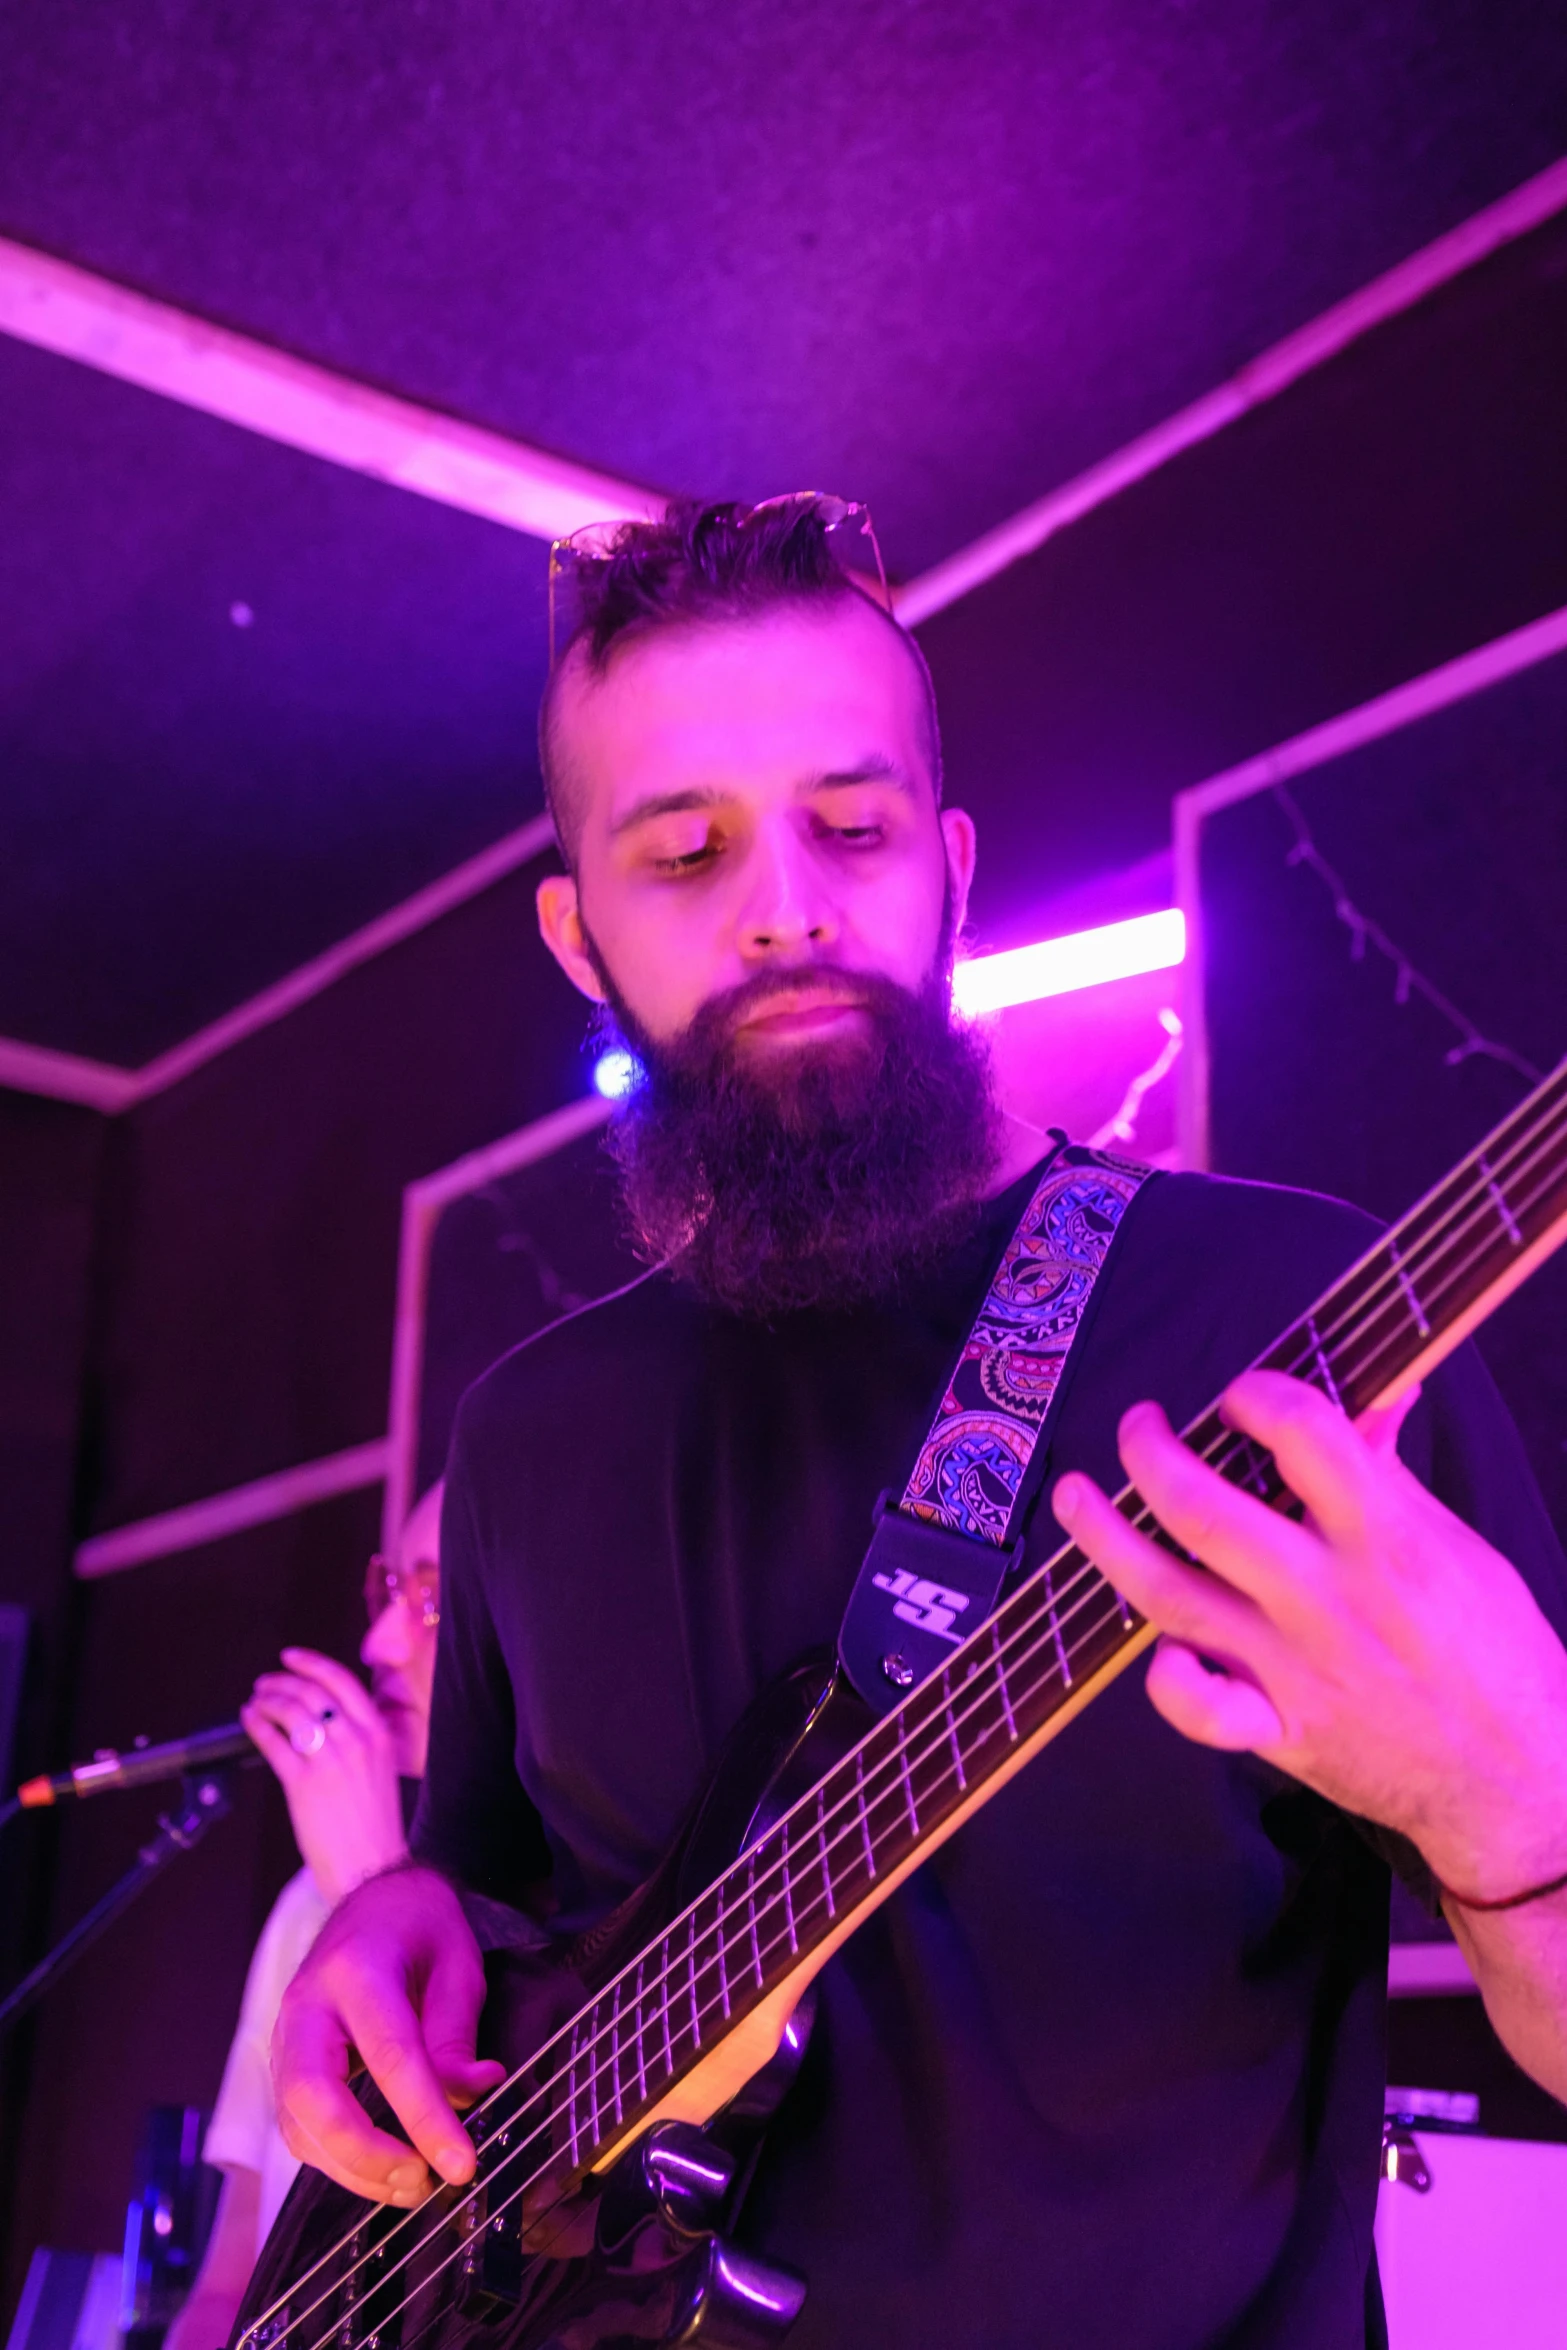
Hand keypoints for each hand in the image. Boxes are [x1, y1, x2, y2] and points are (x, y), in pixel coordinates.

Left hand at [242, 1649, 407, 1905]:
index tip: (292, 1657)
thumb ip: (359, 1741)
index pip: (343, 1682)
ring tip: (256, 1702)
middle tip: (264, 1683)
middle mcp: (357, 1739)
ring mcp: (330, 1760)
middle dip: (283, 1682)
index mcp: (380, 1733)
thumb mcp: (380, 1771)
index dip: (312, 1663)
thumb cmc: (375, 1827)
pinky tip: (250, 1721)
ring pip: (292, 1711)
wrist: (373, 1869)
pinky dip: (258, 1726)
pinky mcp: (303, 1783)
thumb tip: (322, 1721)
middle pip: (313, 1692)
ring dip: (268, 1700)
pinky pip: (274, 1742)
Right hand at [272, 1864, 505, 2202]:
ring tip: (412, 2185)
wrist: (370, 1899)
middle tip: (422, 2180)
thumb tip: (470, 2095)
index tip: (461, 2164)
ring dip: (352, 2168)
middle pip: (313, 2096)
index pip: (389, 2054)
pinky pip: (297, 2126)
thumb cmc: (418, 1927)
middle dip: (365, 2153)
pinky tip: (380, 2170)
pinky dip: (335, 2160)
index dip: (425, 2117)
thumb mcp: (456, 1963)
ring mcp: (284, 2035)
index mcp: (356, 1969)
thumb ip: (456, 2034)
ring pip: (297, 2122)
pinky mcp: (283, 2063)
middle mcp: (307, 2005)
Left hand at [1052, 1369, 1566, 1900]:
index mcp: (1386, 1539)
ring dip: (1106, 1540)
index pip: (1303, 1434)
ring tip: (1077, 1496)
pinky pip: (1198, 1708)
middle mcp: (1329, 1599)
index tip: (1238, 1398)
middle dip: (1150, 1455)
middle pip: (1204, 1511)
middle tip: (1138, 1427)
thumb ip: (1393, 1477)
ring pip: (1170, 1595)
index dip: (1257, 1397)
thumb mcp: (1459, 1549)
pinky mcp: (1281, 1734)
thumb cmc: (1496, 1655)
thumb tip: (1376, 1395)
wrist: (1520, 1782)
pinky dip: (1165, 1677)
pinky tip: (1152, 1645)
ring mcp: (1295, 1670)